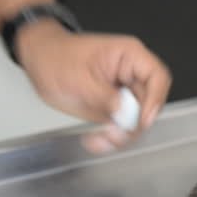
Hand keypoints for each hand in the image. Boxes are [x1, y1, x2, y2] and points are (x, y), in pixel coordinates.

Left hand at [17, 20, 171, 153]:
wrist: (38, 60)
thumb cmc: (55, 56)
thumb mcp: (77, 77)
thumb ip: (103, 95)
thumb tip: (124, 113)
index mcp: (129, 56)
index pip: (157, 78)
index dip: (155, 100)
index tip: (141, 120)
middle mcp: (131, 75)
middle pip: (150, 104)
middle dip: (134, 124)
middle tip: (114, 135)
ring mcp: (124, 93)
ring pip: (138, 121)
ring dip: (122, 135)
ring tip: (99, 140)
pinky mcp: (114, 108)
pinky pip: (122, 127)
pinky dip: (111, 138)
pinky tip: (95, 140)